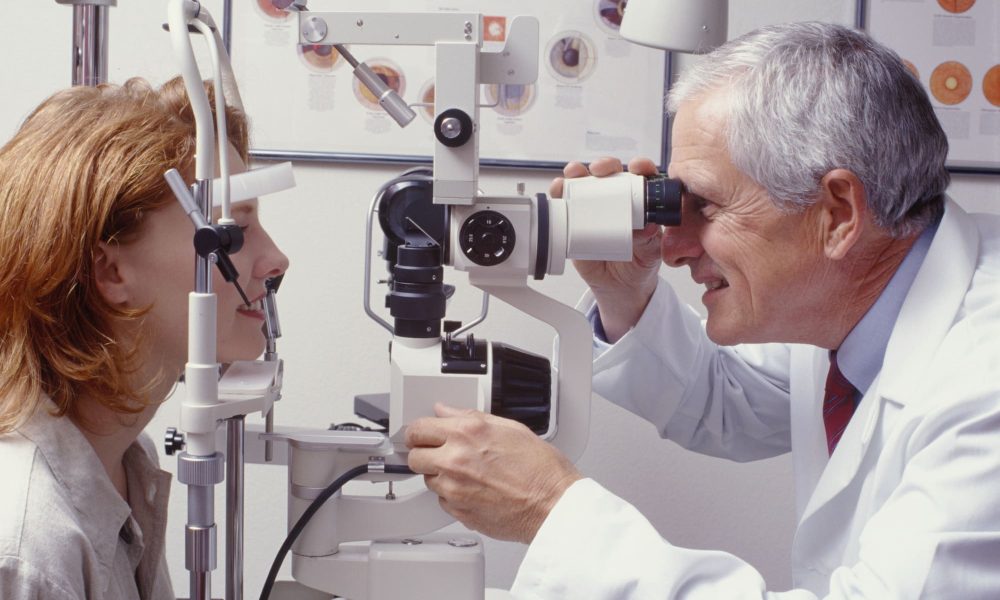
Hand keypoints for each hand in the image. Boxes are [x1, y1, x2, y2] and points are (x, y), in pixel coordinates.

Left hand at [406, 404, 581, 543]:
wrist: (553, 505)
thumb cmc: (541, 469)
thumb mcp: (510, 427)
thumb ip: (470, 417)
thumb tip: (447, 411)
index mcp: (467, 433)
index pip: (419, 429)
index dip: (418, 432)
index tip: (420, 435)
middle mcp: (455, 460)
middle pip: (415, 456)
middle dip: (424, 454)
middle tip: (438, 454)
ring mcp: (454, 488)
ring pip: (428, 480)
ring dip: (440, 475)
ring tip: (467, 473)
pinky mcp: (457, 511)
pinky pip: (442, 501)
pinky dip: (453, 495)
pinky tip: (474, 489)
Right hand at [550, 156, 662, 341]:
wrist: (621, 287)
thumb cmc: (640, 263)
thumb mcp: (650, 252)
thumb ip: (649, 240)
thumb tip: (646, 227)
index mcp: (639, 203)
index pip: (641, 177)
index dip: (639, 166)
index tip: (637, 167)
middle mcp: (615, 200)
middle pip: (608, 173)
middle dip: (603, 165)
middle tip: (601, 170)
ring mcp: (593, 209)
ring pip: (583, 183)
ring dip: (577, 173)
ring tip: (574, 175)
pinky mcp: (575, 222)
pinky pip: (565, 204)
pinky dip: (559, 193)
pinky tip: (559, 190)